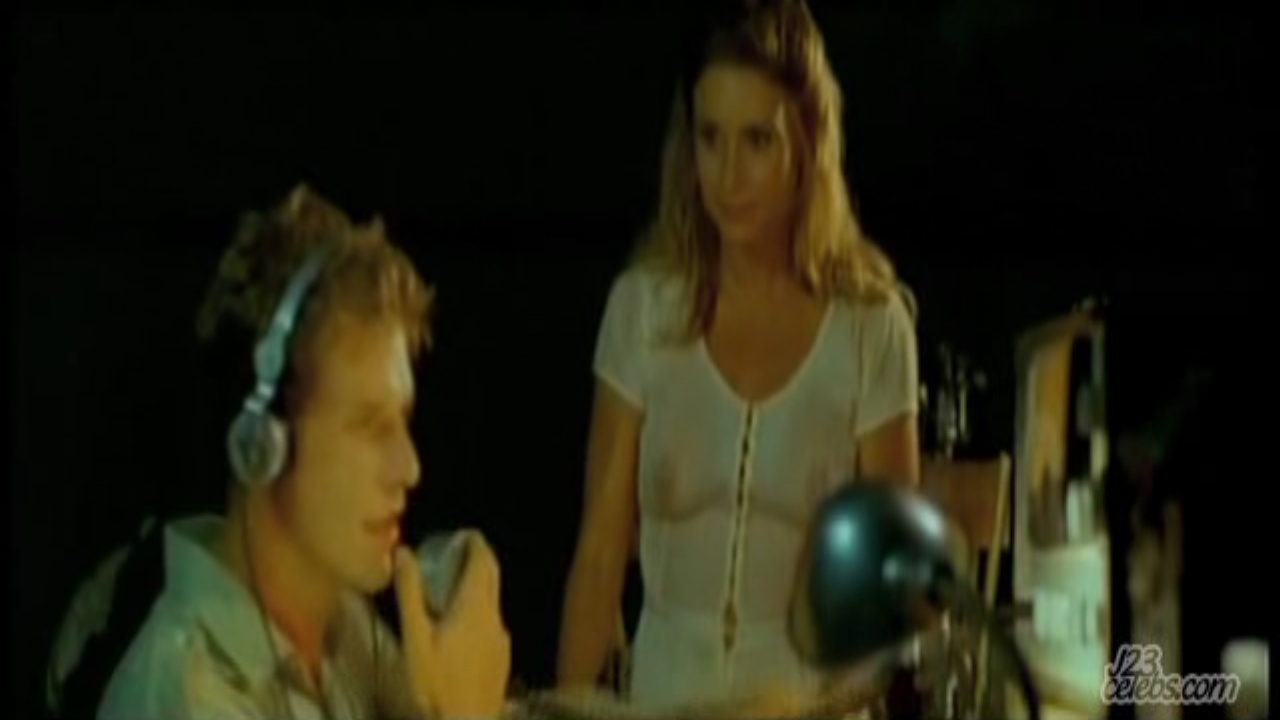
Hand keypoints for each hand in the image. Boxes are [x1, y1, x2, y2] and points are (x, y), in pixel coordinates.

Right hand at [395, 533, 511, 718]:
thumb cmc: (436, 683)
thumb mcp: (415, 637)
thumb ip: (410, 593)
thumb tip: (404, 552)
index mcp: (475, 606)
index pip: (483, 560)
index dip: (475, 542)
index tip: (462, 534)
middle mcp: (495, 617)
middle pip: (492, 577)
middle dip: (477, 559)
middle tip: (455, 552)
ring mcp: (502, 638)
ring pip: (492, 600)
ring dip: (476, 585)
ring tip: (450, 586)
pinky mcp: (502, 656)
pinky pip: (492, 621)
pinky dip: (478, 609)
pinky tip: (459, 625)